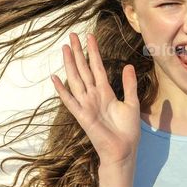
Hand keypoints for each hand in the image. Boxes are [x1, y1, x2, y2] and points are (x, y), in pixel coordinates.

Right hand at [50, 32, 140, 167]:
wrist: (123, 150)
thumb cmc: (128, 130)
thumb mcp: (131, 103)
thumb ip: (129, 85)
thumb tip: (128, 65)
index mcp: (105, 92)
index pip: (97, 67)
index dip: (93, 52)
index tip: (89, 37)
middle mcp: (93, 95)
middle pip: (83, 69)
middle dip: (78, 52)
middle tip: (72, 35)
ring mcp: (86, 104)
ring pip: (76, 79)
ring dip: (69, 64)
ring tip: (64, 48)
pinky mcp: (82, 116)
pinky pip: (70, 101)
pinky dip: (62, 90)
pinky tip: (55, 78)